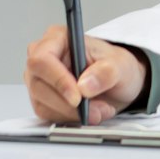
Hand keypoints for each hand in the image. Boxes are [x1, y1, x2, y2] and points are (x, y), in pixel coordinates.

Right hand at [23, 26, 145, 124]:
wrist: (117, 82)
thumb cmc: (114, 66)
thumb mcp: (120, 65)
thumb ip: (105, 72)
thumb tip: (84, 86)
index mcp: (58, 39)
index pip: (42, 59)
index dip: (58, 80)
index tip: (78, 97)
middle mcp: (43, 58)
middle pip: (39, 86)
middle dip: (69, 104)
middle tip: (97, 109)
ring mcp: (39, 80)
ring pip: (43, 104)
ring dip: (73, 114)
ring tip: (99, 110)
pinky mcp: (42, 100)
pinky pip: (49, 116)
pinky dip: (70, 119)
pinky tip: (88, 113)